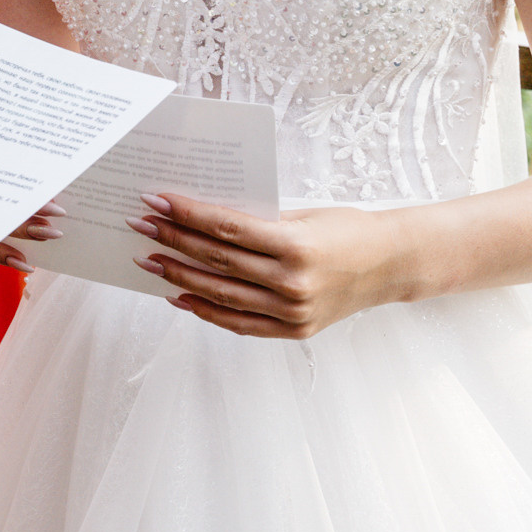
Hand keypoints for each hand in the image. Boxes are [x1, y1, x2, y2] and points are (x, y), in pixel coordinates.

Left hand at [126, 196, 411, 339]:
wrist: (391, 264)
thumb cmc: (345, 229)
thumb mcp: (302, 216)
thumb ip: (258, 223)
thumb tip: (202, 219)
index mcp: (295, 245)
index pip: (225, 227)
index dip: (186, 215)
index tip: (156, 202)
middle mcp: (292, 282)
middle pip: (217, 260)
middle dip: (173, 242)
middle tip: (140, 227)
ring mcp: (292, 311)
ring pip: (222, 294)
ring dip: (180, 277)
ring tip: (151, 263)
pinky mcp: (294, 330)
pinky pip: (239, 323)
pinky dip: (206, 311)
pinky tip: (180, 297)